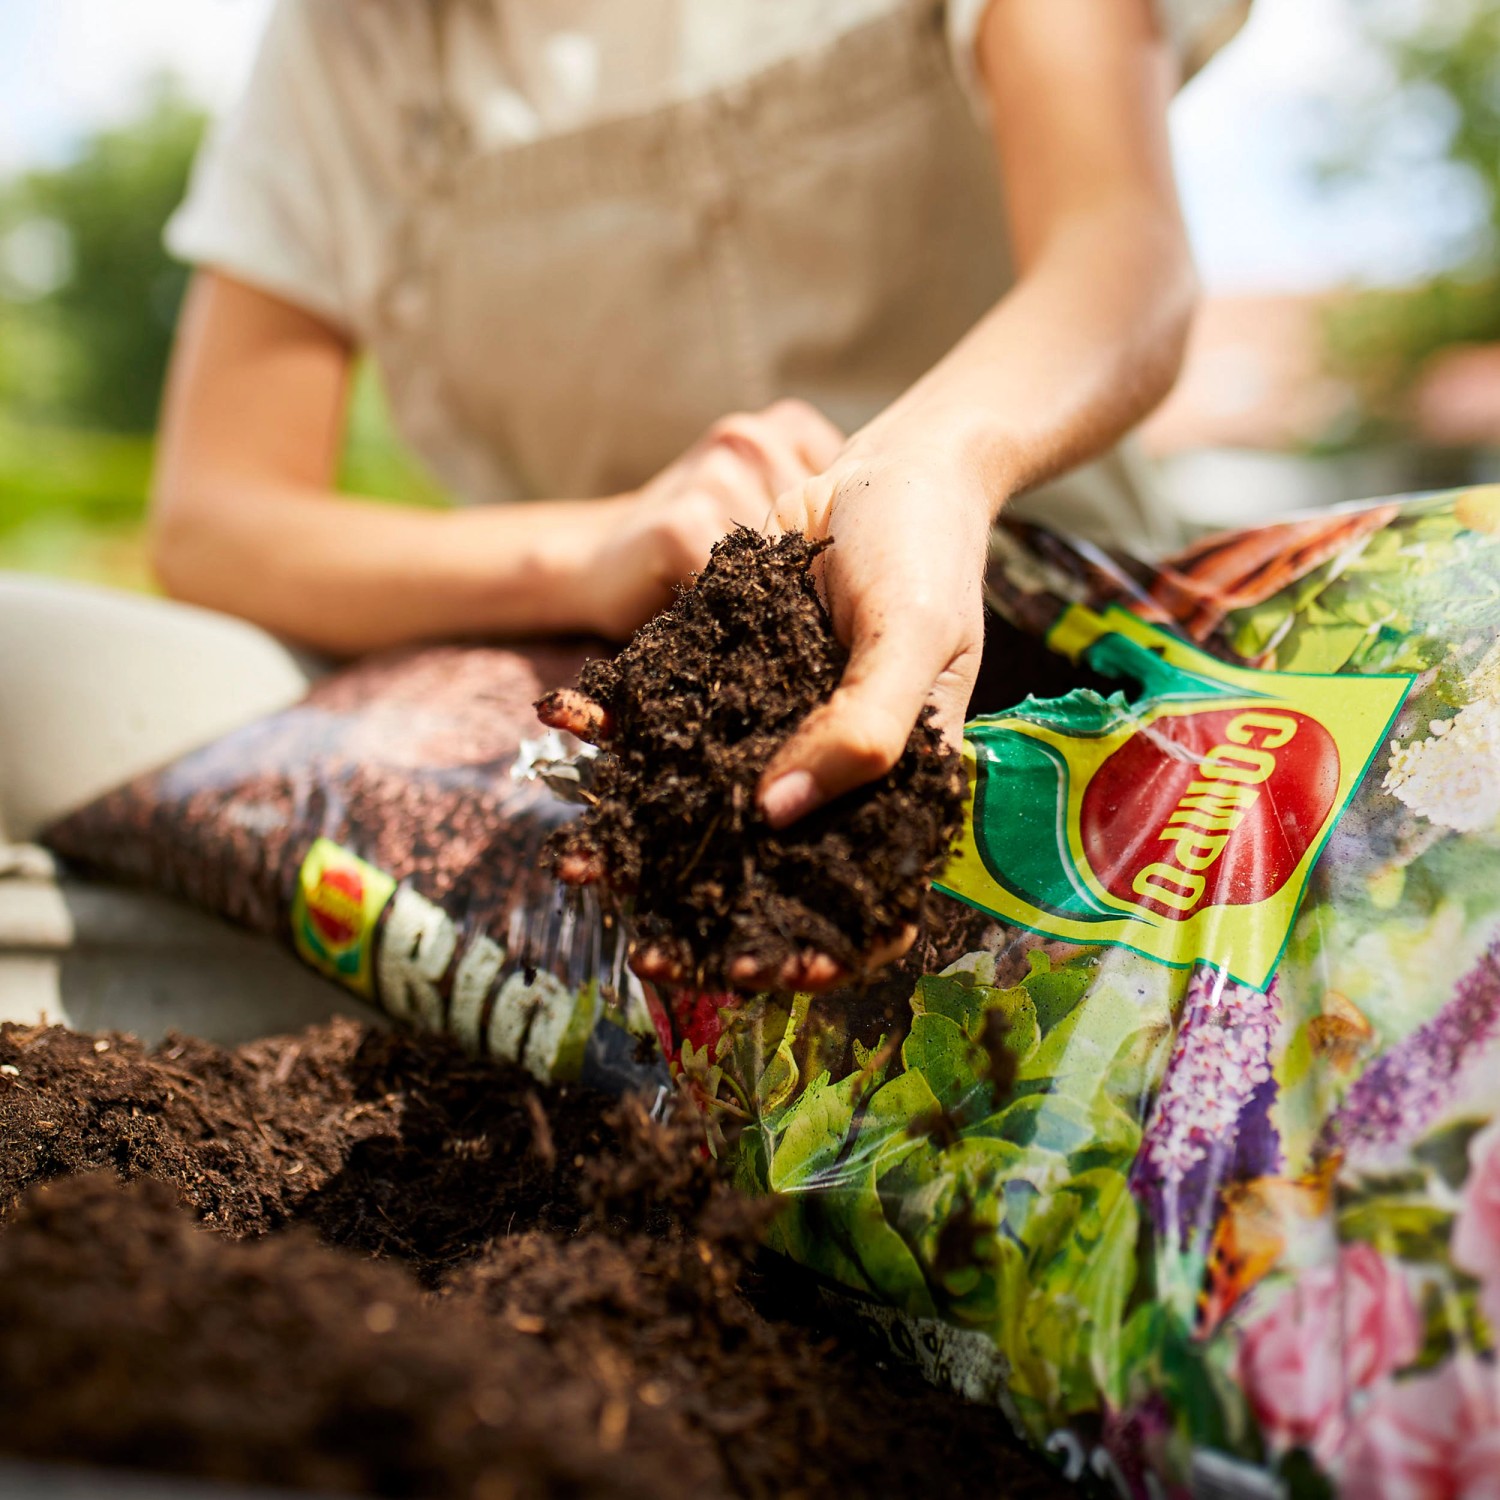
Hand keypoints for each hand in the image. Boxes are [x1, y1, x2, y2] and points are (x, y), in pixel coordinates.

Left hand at [542, 418, 996, 993]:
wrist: (890, 464)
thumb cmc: (928, 554)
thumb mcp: (914, 638)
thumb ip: (862, 729)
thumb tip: (773, 812)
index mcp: (891, 786)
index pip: (861, 896)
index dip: (820, 949)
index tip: (762, 971)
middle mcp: (822, 770)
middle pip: (761, 864)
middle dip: (702, 907)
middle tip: (640, 937)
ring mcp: (767, 727)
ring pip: (696, 798)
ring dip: (635, 832)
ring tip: (573, 855)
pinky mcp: (721, 675)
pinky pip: (661, 711)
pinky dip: (611, 719)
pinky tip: (563, 722)